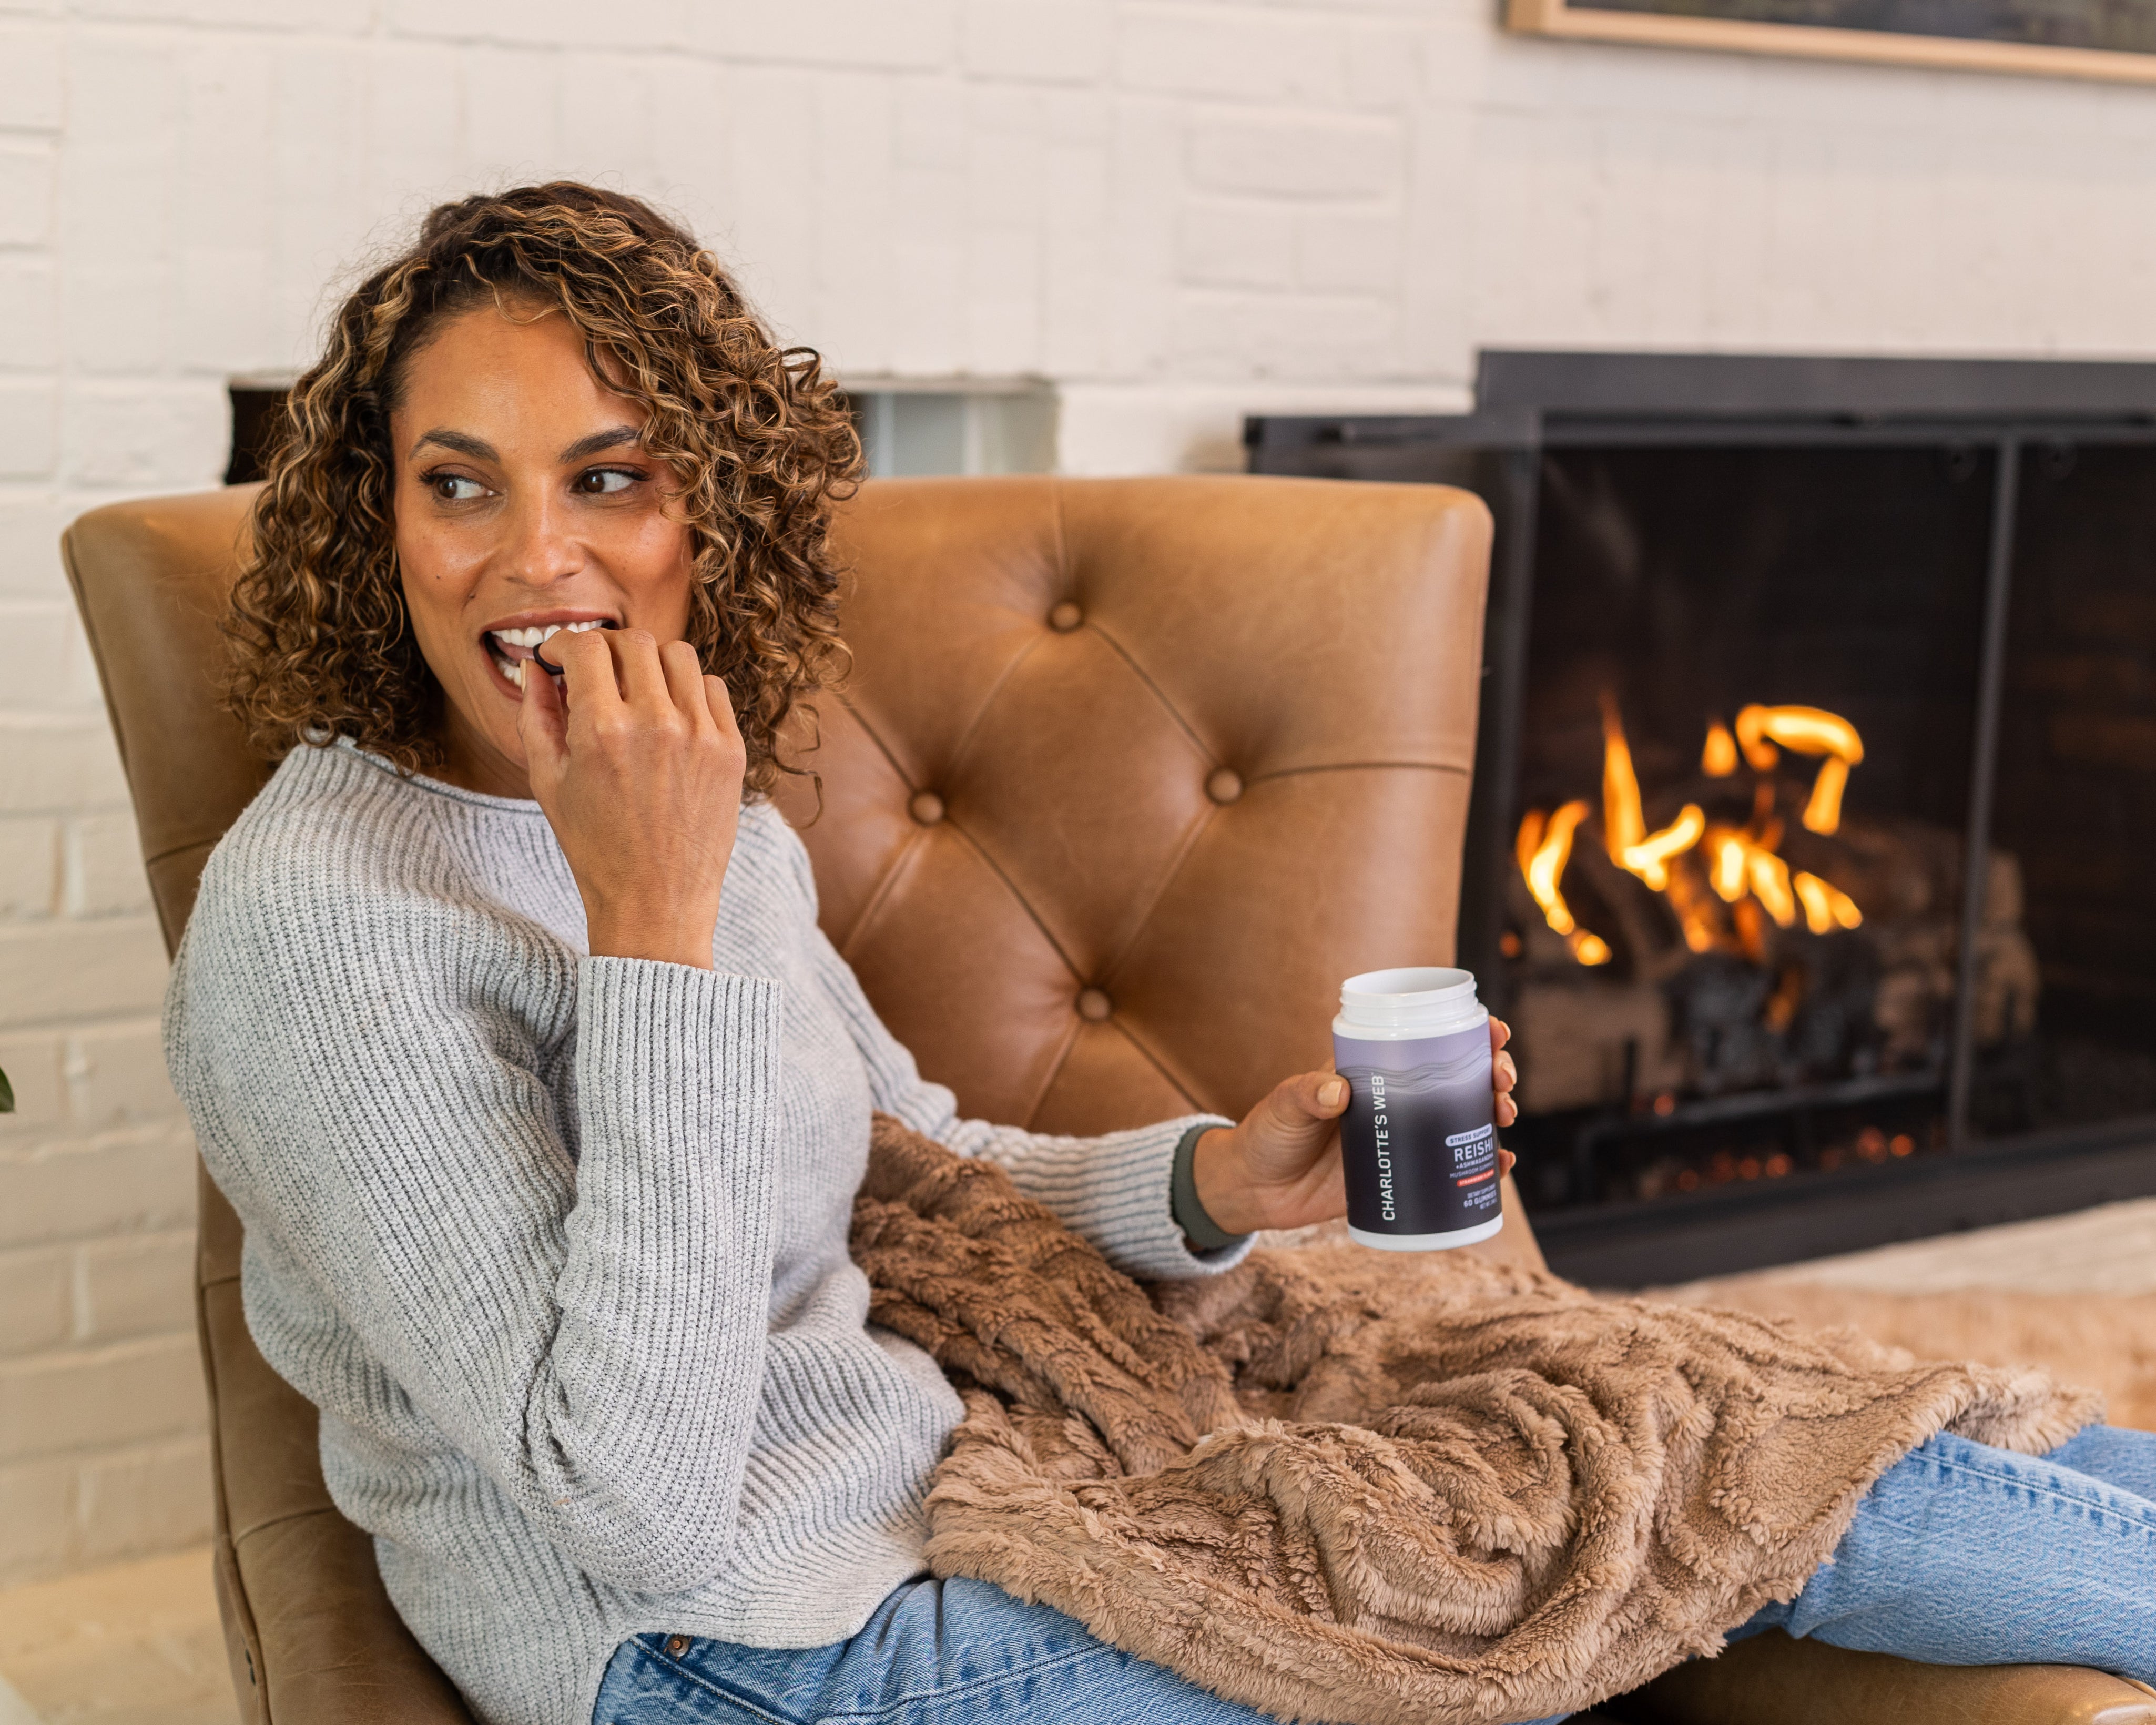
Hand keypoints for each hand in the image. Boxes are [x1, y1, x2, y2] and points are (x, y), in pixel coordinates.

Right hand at [519, 628, 744, 968]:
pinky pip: (712, 688)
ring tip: (634, 690)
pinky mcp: (731, 750)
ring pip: (679, 655)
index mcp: (602, 730)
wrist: (656, 901)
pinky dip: (687, 690)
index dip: (565, 644)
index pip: (587, 646)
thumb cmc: (594, 847)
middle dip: (606, 649)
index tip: (559, 658)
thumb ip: (535, 714)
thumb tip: (533, 666)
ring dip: (650, 663)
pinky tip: (669, 715)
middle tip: (594, 672)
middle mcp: (656, 723)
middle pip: (634, 641)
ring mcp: (701, 734)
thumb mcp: (547, 782)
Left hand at [1190, 1016, 1520, 1236]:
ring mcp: (1403, 1137)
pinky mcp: (1403, 1175)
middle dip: (1491, 1073)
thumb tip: (1336, 1090)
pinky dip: (1480, 1165)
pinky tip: (1501, 1165)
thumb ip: (1305, 1096)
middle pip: (1459, 1078)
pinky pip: (1450, 1167)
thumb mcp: (1283, 1107)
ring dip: (1493, 1114)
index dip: (1467, 1032)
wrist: (1254, 1191)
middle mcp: (1397, 1099)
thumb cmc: (1266, 1136)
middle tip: (1502, 1083)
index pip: (1428, 1039)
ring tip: (1503, 1116)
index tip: (1493, 1031)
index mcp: (1373, 1070)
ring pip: (1462, 1119)